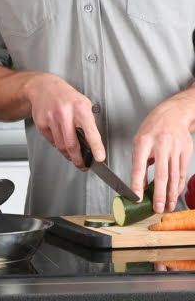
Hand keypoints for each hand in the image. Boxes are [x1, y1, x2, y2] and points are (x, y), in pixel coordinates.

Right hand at [24, 73, 105, 168]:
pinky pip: (52, 142)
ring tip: (72, 155)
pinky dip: (58, 144)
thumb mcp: (83, 103)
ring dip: (68, 154)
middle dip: (78, 159)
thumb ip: (88, 122)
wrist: (43, 87)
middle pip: (72, 144)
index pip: (90, 130)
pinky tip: (61, 139)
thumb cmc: (66, 97)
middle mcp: (65, 113)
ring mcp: (51, 118)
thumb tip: (93, 144)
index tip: (100, 158)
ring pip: (61, 146)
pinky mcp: (41, 124)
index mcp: (79, 107)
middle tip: (83, 165)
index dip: (96, 146)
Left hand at [131, 94, 193, 213]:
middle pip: (161, 174)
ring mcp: (175, 148)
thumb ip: (139, 162)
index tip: (136, 197)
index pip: (139, 166)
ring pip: (173, 176)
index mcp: (144, 141)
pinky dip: (178, 186)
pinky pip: (181, 172)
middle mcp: (161, 145)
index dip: (137, 183)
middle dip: (159, 194)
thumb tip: (140, 184)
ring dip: (171, 194)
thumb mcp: (139, 140)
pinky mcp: (185, 151)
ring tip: (167, 206)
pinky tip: (175, 195)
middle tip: (157, 208)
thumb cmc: (153, 127)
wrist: (173, 114)